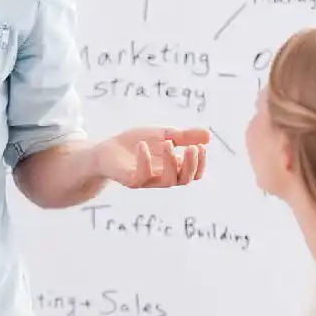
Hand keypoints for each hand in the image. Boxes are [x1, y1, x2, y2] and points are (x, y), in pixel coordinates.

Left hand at [92, 127, 209, 188]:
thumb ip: (183, 136)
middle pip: (184, 180)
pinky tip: (143, 146)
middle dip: (191, 164)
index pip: (193, 174)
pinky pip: (140, 177)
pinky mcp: (129, 180)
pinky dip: (144, 161)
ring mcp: (146, 180)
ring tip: (169, 144)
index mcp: (171, 169)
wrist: (106, 149)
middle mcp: (161, 178)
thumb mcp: (162, 134)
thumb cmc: (134, 144)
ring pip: (167, 181)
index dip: (200, 163)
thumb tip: (209, 135)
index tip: (201, 146)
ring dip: (171, 162)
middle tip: (192, 147)